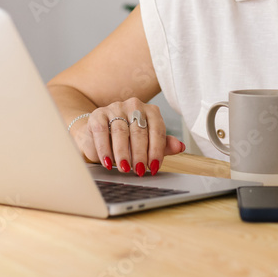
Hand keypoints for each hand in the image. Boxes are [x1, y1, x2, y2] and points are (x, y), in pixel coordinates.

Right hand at [70, 98, 184, 175]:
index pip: (157, 129)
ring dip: (123, 153)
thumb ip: (163, 145)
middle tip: (140, 170)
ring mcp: (115, 108)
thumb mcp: (148, 143)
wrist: (99, 134)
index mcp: (150, 111)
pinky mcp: (98, 114)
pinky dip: (105, 149)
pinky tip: (108, 161)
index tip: (154, 167)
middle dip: (140, 154)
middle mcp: (134, 106)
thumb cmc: (128, 140)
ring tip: (124, 168)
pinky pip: (101, 131)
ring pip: (121, 131)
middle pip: (139, 131)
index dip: (156, 150)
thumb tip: (180, 147)